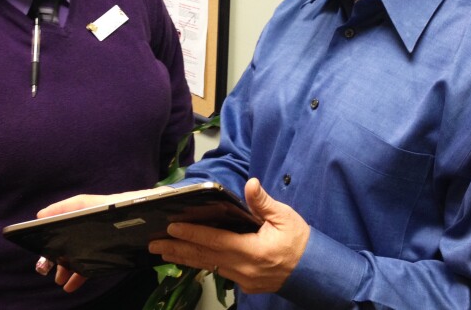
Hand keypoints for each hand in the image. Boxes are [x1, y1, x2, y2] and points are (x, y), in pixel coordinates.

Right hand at [35, 187, 174, 291]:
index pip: (81, 203)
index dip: (60, 209)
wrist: (178, 215)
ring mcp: (109, 231)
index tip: (40, 218)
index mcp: (112, 205)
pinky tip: (75, 282)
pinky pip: (95, 257)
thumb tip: (95, 212)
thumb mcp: (145, 207)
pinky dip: (84, 269)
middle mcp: (106, 216)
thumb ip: (128, 210)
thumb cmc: (160, 208)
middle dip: (59, 246)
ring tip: (60, 279)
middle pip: (75, 229)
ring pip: (83, 246)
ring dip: (70, 262)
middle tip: (46, 264)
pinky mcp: (117, 244)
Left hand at [148, 178, 309, 293]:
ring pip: (209, 266)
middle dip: (177, 250)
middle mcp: (244, 268)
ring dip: (186, 258)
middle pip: (205, 258)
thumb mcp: (286, 217)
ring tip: (164, 252)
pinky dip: (203, 264)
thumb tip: (250, 184)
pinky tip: (191, 259)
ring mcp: (244, 280)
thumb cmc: (301, 242)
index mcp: (254, 250)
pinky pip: (219, 272)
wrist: (316, 272)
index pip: (215, 240)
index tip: (172, 228)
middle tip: (154, 245)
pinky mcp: (246, 285)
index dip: (192, 234)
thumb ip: (264, 203)